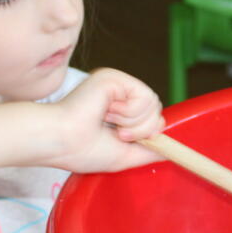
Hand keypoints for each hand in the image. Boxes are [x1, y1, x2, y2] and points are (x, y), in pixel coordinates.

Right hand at [46, 67, 164, 173]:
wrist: (62, 142)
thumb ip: (148, 150)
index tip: (123, 138)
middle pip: (156, 110)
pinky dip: (129, 113)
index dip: (146, 131)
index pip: (151, 116)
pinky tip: (107, 112)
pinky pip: (144, 96)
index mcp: (118, 108)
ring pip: (153, 104)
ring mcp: (116, 83)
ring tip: (109, 122)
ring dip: (134, 123)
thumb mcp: (125, 155)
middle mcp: (118, 93)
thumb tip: (169, 149)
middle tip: (116, 133)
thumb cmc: (84, 151)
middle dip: (141, 130)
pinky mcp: (114, 78)